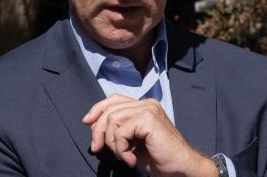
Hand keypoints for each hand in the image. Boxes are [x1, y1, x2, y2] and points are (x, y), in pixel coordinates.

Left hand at [83, 94, 216, 176]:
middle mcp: (146, 104)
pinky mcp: (149, 119)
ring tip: (122, 156)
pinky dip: (121, 149)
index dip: (97, 109)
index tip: (87, 123)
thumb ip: (118, 129)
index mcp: (143, 106)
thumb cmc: (157, 157)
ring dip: (112, 143)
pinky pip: (122, 131)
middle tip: (97, 149)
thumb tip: (93, 126)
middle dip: (98, 130)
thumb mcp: (132, 141)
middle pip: (110, 108)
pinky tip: (131, 159)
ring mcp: (148, 109)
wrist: (179, 168)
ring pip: (113, 119)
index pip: (114, 99)